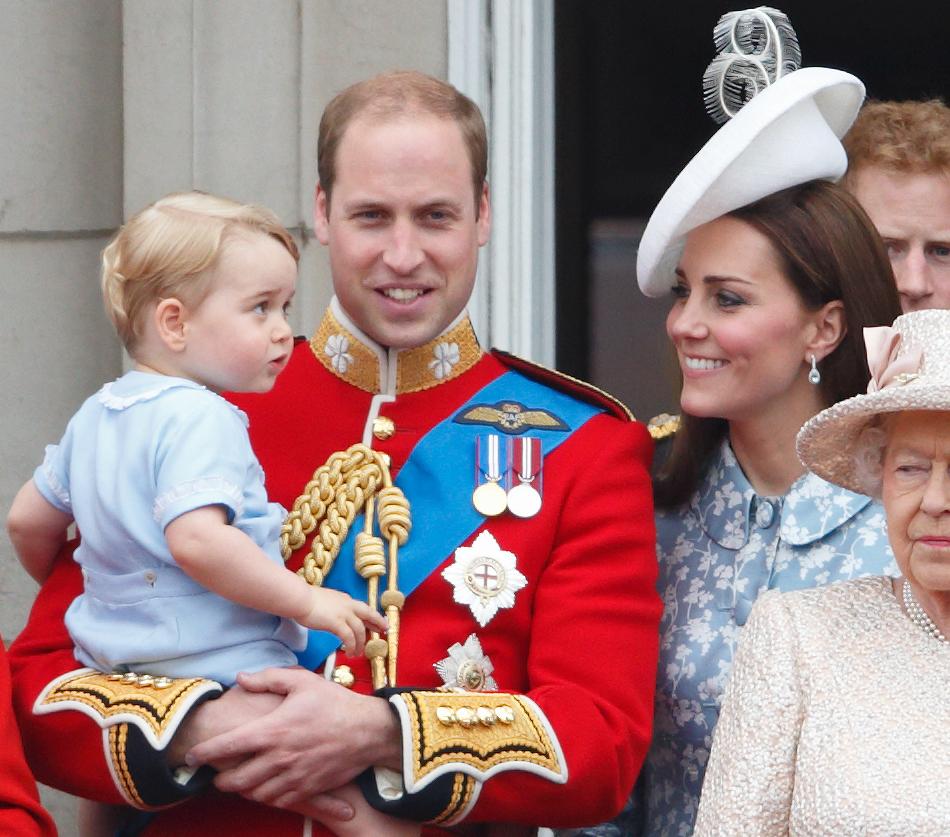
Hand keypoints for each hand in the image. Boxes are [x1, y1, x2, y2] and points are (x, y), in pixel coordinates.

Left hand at [185, 667, 401, 807]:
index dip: (203, 754)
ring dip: (243, 790)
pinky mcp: (307, 788)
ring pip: (255, 794)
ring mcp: (293, 776)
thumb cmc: (335, 702)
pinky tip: (265, 787)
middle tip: (216, 775)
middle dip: (220, 780)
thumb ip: (268, 678)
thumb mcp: (302, 681)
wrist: (368, 731)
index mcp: (273, 730)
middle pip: (235, 781)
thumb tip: (240, 678)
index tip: (191, 757)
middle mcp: (279, 758)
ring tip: (240, 781)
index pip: (227, 747)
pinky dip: (266, 796)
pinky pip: (278, 801)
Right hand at [300, 588, 388, 656]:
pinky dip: (351, 646)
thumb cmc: (306, 600)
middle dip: (377, 623)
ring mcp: (343, 613)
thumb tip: (332, 614)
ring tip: (357, 653)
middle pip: (368, 614)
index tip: (379, 621)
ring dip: (360, 643)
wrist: (299, 598)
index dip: (372, 615)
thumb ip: (332, 606)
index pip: (363, 608)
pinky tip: (349, 652)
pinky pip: (349, 637)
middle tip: (384, 631)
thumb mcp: (325, 600)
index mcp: (345, 599)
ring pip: (359, 630)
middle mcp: (347, 605)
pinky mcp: (337, 623)